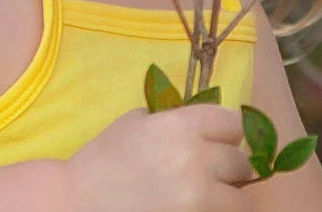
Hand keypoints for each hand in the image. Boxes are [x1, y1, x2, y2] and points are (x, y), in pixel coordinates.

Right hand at [64, 104, 254, 211]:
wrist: (79, 202)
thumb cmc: (104, 158)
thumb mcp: (136, 122)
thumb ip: (172, 119)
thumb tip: (200, 126)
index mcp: (180, 127)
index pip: (232, 123)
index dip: (226, 130)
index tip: (218, 138)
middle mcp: (196, 160)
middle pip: (241, 162)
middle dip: (229, 165)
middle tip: (213, 170)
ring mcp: (197, 198)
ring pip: (240, 200)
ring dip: (228, 196)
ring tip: (210, 194)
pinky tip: (198, 208)